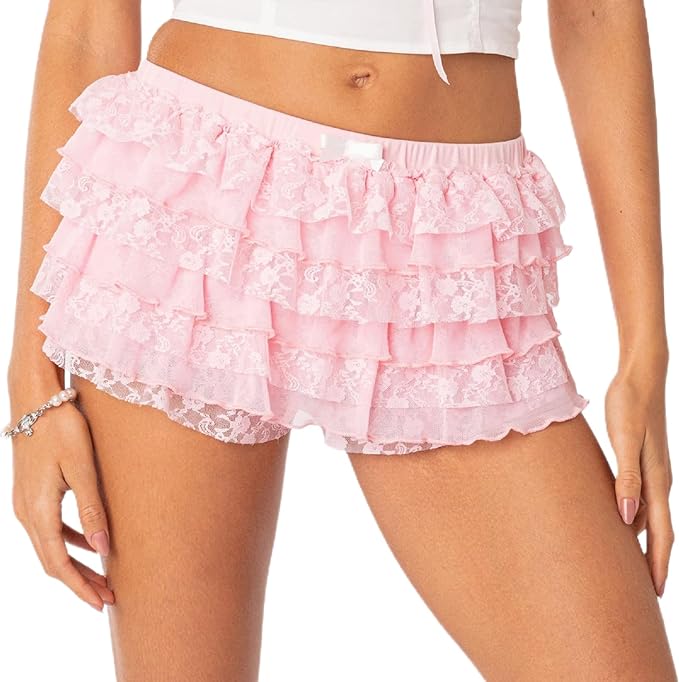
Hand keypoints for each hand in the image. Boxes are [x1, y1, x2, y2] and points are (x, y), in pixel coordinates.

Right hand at [9, 387, 114, 610]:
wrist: (35, 398)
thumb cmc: (62, 427)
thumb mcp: (82, 467)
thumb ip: (92, 508)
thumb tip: (101, 548)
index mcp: (37, 511)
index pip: (58, 563)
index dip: (80, 587)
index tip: (103, 603)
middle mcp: (25, 512)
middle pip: (53, 560)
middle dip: (80, 582)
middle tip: (109, 598)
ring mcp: (25, 503)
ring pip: (50, 546)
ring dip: (75, 564)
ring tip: (102, 576)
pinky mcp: (31, 492)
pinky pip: (50, 527)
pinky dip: (69, 541)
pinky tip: (89, 541)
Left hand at [605, 367, 672, 596]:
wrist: (640, 376)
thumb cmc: (630, 405)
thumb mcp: (625, 440)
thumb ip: (626, 477)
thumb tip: (627, 516)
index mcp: (656, 480)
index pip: (660, 532)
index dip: (657, 563)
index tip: (653, 593)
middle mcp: (658, 480)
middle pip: (657, 530)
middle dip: (652, 561)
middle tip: (641, 593)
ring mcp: (650, 471)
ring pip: (647, 516)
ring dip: (639, 541)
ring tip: (624, 564)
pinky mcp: (639, 460)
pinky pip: (637, 498)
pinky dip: (629, 517)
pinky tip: (615, 522)